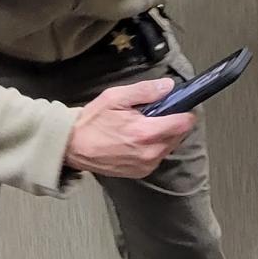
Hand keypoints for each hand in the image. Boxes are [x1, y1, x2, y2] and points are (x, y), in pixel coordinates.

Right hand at [64, 78, 195, 177]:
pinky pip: (159, 156)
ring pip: (171, 146)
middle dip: (173, 123)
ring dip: (165, 135)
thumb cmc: (92, 121)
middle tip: (156, 114)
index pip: (184, 123)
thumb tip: (167, 86)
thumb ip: (145, 91)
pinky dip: (155, 147)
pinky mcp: (141, 172)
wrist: (73, 146)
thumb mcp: (116, 97)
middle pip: (180, 135)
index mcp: (145, 133)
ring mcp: (146, 164)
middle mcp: (150, 152)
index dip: (184, 112)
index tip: (178, 106)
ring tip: (145, 127)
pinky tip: (139, 140)